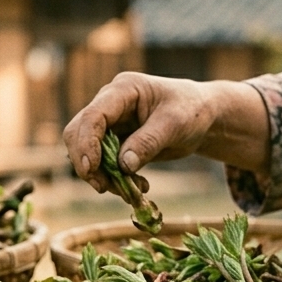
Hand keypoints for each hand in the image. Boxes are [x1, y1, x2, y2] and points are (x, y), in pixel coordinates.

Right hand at [62, 73, 269, 192]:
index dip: (87, 142)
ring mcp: (110, 124)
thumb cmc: (191, 111)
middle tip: (104, 187)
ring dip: (102, 175)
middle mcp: (109, 105)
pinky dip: (115, 179)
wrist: (202, 117)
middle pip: (79, 133)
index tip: (92, 168)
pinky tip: (139, 186)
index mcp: (122, 90)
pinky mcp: (114, 142)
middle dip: (87, 163)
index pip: (93, 115)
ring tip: (131, 191)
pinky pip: (103, 164)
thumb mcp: (175, 124)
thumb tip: (123, 165)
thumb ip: (149, 142)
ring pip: (87, 152)